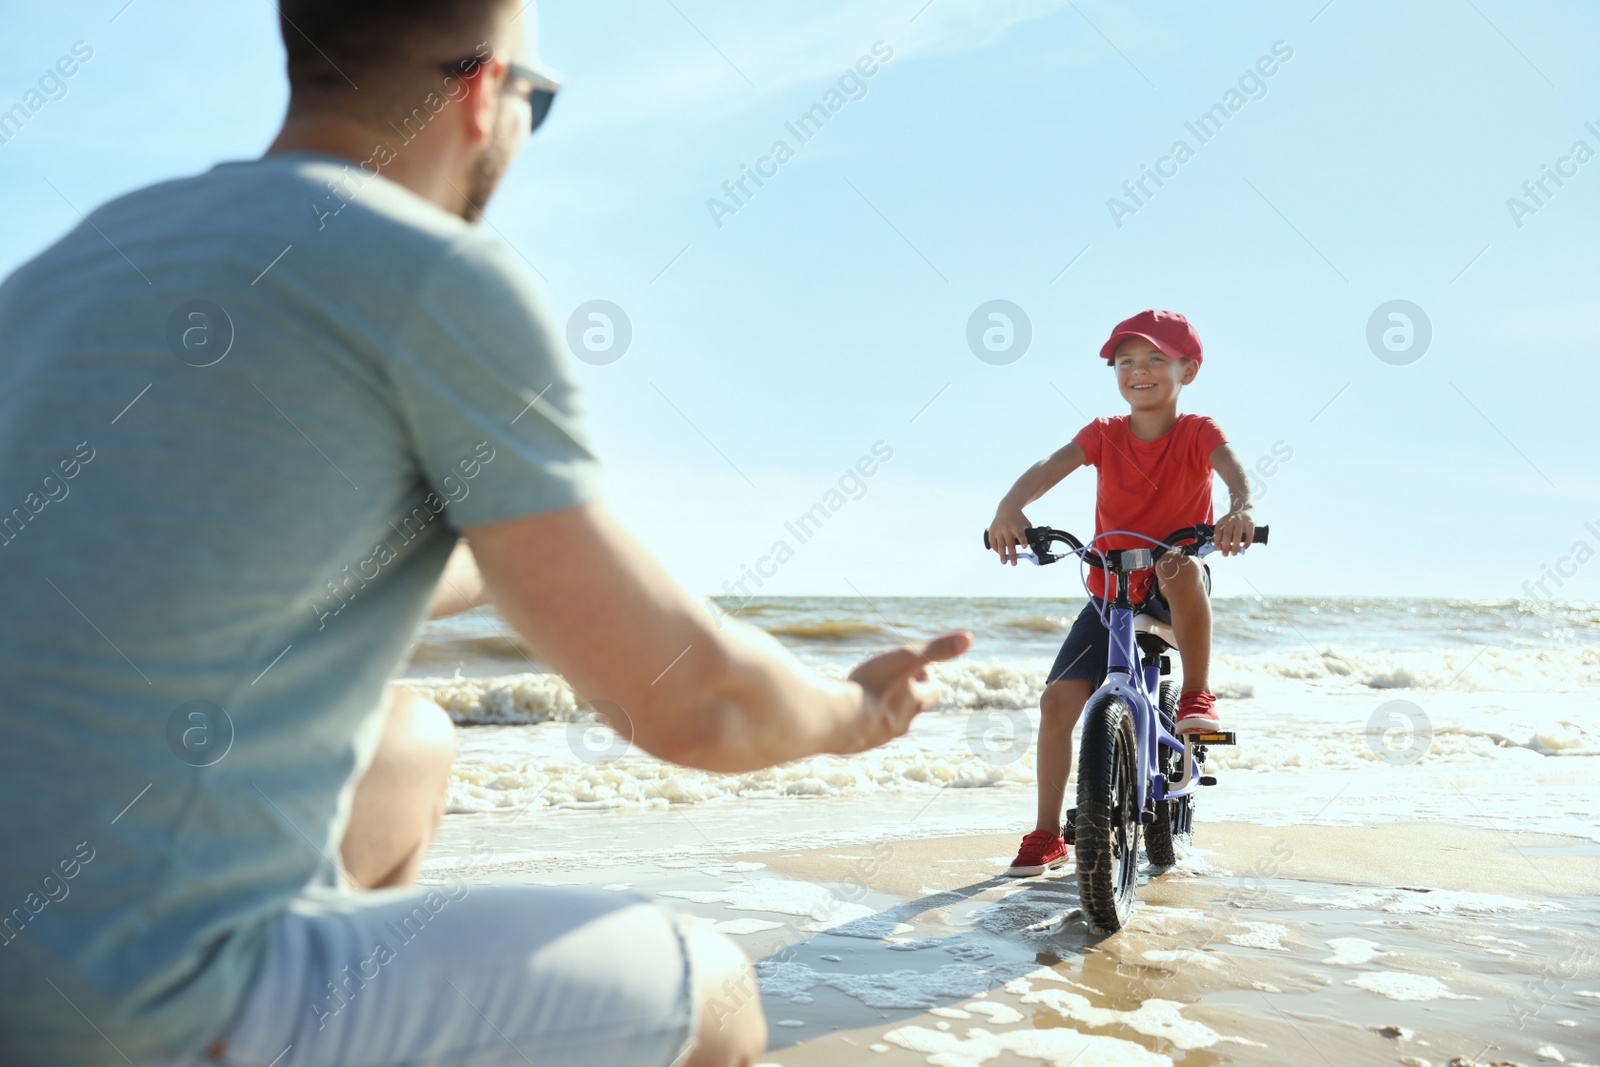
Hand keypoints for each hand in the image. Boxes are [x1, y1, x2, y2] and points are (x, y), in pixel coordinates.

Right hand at [835, 631, 972, 753]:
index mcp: (914, 703)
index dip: (926, 678)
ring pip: (883, 722)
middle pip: (909, 709)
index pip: (932, 693)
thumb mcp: (907, 659)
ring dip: (878, 708)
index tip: (914, 667)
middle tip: (887, 678)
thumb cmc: (873, 686)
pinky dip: (857, 721)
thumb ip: (937, 648)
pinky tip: (844, 711)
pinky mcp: (853, 744)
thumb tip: (969, 638)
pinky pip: (860, 732)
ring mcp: (876, 737)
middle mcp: (899, 724)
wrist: (835, 719)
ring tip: (864, 694)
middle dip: (902, 695)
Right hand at [987, 509, 1031, 565]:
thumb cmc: (1018, 519)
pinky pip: (993, 543)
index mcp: (1017, 527)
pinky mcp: (992, 531)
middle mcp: (1007, 529)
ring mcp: (999, 530)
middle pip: (1010, 544)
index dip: (1023, 541)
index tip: (1025, 547)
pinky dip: (995, 549)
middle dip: (1012, 555)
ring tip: (1004, 562)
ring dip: (1002, 555)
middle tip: (1014, 564)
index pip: (1021, 535)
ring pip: (1000, 545)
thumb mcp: (1026, 524)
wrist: (1007, 508)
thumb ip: (1028, 534)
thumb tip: (1032, 547)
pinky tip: (998, 553)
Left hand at [1212, 509, 1254, 555]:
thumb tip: (1220, 548)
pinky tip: (1244, 548)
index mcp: (1223, 521)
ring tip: (1234, 553)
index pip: (1218, 531)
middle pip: (1227, 534)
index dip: (1217, 541)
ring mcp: (1241, 521)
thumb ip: (1222, 534)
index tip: (1218, 549)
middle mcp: (1231, 520)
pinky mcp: (1251, 523)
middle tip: (1225, 554)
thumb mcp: (1225, 524)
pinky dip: (1247, 543)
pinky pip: (1249, 534)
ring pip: (1237, 535)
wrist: (1244, 509)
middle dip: (1226, 546)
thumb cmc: (1233, 522)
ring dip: (1235, 546)